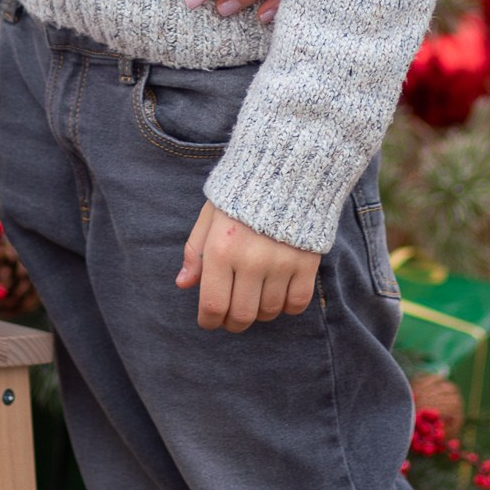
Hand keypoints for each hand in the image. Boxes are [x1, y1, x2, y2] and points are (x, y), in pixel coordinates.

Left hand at [178, 203, 320, 332]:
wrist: (286, 166)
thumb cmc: (240, 192)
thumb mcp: (210, 215)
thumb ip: (194, 251)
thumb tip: (183, 284)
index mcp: (221, 249)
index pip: (213, 305)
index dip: (209, 321)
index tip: (209, 320)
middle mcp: (251, 260)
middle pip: (242, 316)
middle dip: (233, 322)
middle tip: (231, 315)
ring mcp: (281, 263)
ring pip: (269, 311)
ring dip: (260, 312)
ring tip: (255, 296)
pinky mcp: (307, 262)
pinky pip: (297, 304)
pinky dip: (287, 306)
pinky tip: (279, 291)